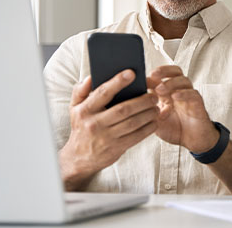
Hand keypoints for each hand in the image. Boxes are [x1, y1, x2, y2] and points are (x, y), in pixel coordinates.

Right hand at [59, 70, 158, 190]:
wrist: (79, 158)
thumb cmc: (81, 127)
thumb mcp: (74, 108)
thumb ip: (80, 91)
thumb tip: (91, 77)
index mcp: (85, 110)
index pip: (103, 93)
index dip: (118, 82)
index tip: (132, 73)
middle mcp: (95, 123)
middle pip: (124, 109)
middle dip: (142, 101)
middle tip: (154, 96)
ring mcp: (106, 137)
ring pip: (133, 123)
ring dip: (148, 114)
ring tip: (156, 107)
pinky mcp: (116, 148)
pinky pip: (136, 137)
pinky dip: (148, 128)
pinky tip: (154, 121)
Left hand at [148, 65, 218, 153]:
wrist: (192, 141)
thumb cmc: (174, 129)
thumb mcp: (154, 119)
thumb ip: (146, 109)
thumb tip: (132, 101)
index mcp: (167, 92)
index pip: (161, 76)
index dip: (152, 76)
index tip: (140, 79)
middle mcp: (179, 91)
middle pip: (175, 71)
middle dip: (164, 70)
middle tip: (153, 75)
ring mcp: (189, 96)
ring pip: (184, 80)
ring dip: (171, 83)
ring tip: (160, 89)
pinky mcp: (198, 103)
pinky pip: (193, 94)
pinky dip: (184, 93)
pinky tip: (175, 96)